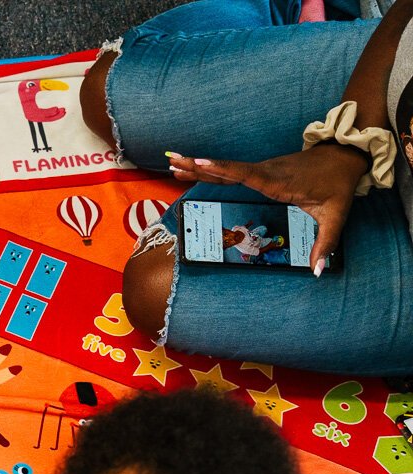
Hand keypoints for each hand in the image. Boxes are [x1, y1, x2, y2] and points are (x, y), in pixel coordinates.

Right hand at [166, 144, 365, 273]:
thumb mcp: (335, 216)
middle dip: (199, 165)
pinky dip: (211, 168)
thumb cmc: (337, 186)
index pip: (245, 174)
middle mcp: (265, 172)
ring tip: (174, 163)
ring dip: (199, 165)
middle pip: (227, 168)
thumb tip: (317, 271)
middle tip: (174, 162)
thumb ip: (325, 244)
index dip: (222, 169)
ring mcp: (262, 169)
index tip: (201, 163)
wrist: (344, 157)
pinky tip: (195, 167)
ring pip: (225, 168)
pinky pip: (231, 170)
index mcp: (278, 181)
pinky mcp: (261, 170)